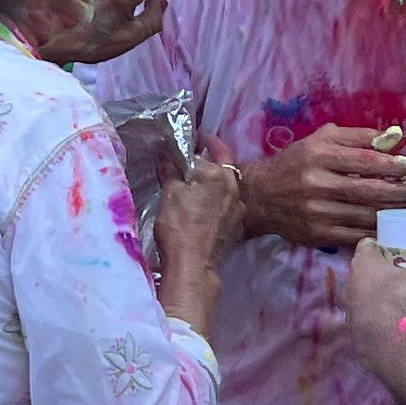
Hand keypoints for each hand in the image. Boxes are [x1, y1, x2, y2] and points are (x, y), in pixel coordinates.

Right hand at [151, 151, 241, 280]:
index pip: (207, 153)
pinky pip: (228, 207)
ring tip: (199, 187)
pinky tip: (206, 210)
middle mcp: (234, 188)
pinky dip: (218, 203)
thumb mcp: (169, 194)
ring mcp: (238, 209)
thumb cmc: (178, 225)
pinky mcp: (236, 227)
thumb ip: (171, 172)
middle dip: (210, 162)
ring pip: (227, 189)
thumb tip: (168, 160)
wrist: (193, 264)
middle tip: (196, 161)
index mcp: (219, 175)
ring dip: (215, 184)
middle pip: (223, 168)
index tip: (195, 140)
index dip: (196, 148)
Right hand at [237, 122, 405, 248]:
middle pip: (369, 190)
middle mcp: (317, 184)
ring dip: (395, 213)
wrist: (259, 196)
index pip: (364, 160)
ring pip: (365, 215)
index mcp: (318, 156)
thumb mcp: (320, 140)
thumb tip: (392, 138)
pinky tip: (393, 227)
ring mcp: (317, 212)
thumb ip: (356, 137)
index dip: (393, 165)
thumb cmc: (295, 163)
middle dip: (402, 192)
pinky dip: (377, 231)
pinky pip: (355, 235)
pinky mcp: (318, 235)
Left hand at [345, 241, 405, 354]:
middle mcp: (350, 286)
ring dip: (382, 308)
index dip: (382, 249)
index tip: (397, 256)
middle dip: (384, 281)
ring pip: (365, 305)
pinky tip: (398, 335)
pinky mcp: (354, 338)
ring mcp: (349, 314)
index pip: (367, 247)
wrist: (388, 342)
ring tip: (405, 315)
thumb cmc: (405, 296)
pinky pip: (369, 330)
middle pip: (366, 278)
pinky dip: (381, 331)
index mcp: (363, 264)